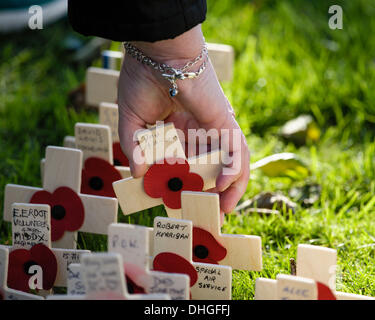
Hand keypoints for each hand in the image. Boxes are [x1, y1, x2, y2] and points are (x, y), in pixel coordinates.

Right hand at [117, 24, 249, 222]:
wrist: (157, 52)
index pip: (187, 162)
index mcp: (180, 129)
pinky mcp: (224, 120)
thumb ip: (136, 148)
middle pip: (212, 165)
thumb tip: (138, 174)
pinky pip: (235, 148)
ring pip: (230, 160)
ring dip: (230, 186)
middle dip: (211, 190)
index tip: (180, 200)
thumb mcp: (132, 122)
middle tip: (208, 212)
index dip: (186, 182)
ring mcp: (214, 125)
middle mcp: (200, 130)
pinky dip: (234, 167)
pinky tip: (224, 186)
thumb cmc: (142, 79)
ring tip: (223, 209)